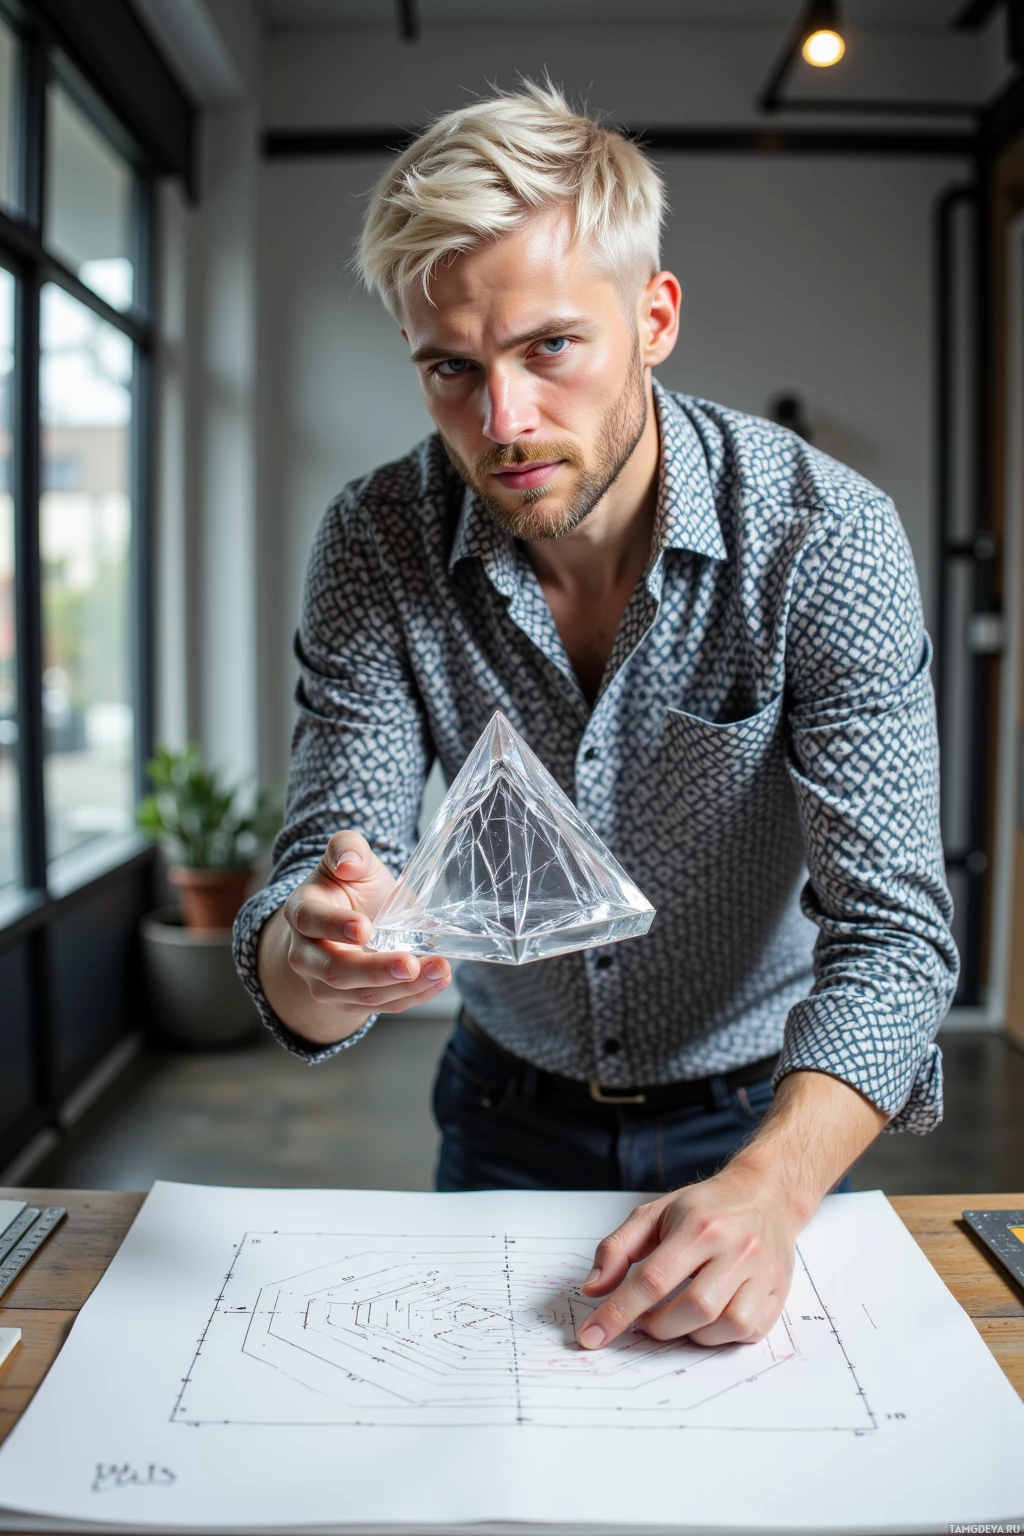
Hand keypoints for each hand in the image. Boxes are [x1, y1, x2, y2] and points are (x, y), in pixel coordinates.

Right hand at [259, 831, 450, 1042]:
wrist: (350, 918)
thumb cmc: (350, 886)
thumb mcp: (350, 857)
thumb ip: (346, 848)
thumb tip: (348, 861)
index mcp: (302, 911)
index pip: (311, 921)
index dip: (336, 926)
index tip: (365, 929)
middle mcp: (306, 954)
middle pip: (335, 971)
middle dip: (375, 971)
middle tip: (409, 963)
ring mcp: (326, 984)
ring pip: (362, 995)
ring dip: (404, 987)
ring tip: (439, 970)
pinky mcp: (352, 1002)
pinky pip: (383, 1005)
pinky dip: (413, 995)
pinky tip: (438, 980)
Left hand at [577, 1164, 799, 1349]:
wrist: (765, 1194)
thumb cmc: (705, 1207)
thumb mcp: (653, 1214)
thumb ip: (617, 1249)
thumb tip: (593, 1289)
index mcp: (699, 1225)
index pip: (652, 1280)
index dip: (618, 1313)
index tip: (593, 1335)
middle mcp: (735, 1248)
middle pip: (692, 1308)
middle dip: (658, 1326)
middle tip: (646, 1319)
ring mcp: (762, 1272)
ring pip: (723, 1325)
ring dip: (691, 1334)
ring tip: (678, 1317)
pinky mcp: (779, 1292)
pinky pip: (748, 1332)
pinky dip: (721, 1336)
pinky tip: (709, 1319)